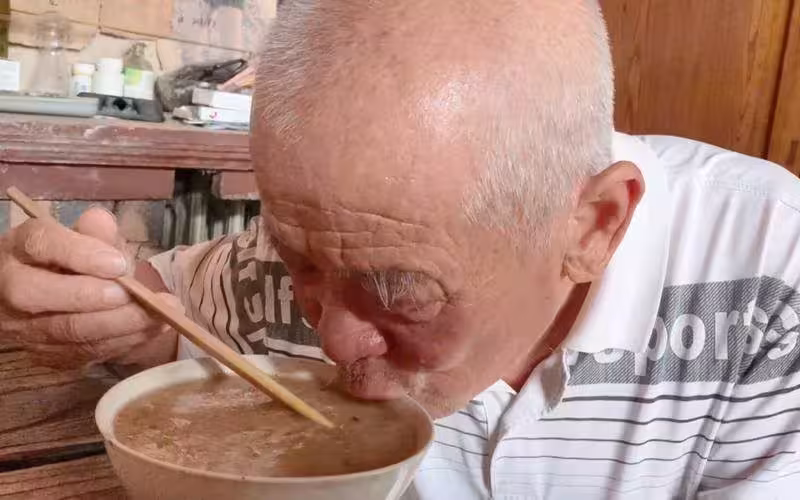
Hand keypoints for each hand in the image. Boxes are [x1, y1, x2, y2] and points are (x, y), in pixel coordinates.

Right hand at [0, 207, 177, 369]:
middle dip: (92, 297)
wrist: (63, 294)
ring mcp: (22, 326)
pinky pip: (82, 353)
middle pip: (36, 294)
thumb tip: (101, 222)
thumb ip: (95, 230)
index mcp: (20, 248)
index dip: (78, 254)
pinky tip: (150, 330)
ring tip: (158, 315)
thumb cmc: (77, 258)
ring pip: (64, 330)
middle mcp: (10, 288)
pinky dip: (121, 342)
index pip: (40, 244)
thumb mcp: (86, 237)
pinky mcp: (44, 354)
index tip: (118, 263)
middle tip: (135, 295)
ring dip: (117, 325)